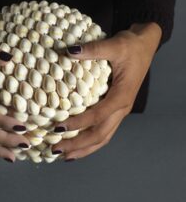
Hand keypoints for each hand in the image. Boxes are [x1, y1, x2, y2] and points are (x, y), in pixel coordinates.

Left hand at [51, 22, 161, 160]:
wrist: (144, 46)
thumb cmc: (131, 46)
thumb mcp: (114, 45)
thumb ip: (93, 50)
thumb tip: (68, 52)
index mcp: (121, 96)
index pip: (97, 116)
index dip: (78, 124)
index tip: (58, 128)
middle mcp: (121, 108)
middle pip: (100, 134)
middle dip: (78, 145)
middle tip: (56, 149)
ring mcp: (120, 111)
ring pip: (103, 137)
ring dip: (84, 148)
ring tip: (66, 156)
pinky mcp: (116, 109)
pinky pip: (105, 131)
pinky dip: (91, 141)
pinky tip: (79, 144)